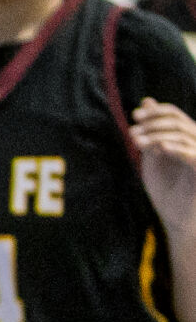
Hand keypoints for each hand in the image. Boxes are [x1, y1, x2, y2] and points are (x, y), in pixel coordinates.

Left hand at [133, 98, 195, 227]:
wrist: (176, 218)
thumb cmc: (167, 189)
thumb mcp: (153, 156)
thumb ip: (151, 132)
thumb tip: (146, 102)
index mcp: (185, 138)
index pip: (174, 115)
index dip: (155, 112)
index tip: (134, 116)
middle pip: (178, 122)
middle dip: (152, 124)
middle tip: (132, 131)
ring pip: (183, 135)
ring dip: (156, 136)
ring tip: (136, 141)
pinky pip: (193, 154)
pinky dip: (177, 149)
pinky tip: (160, 148)